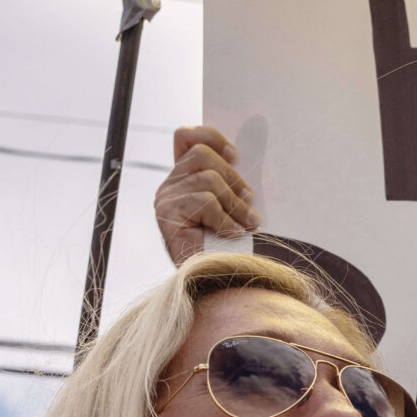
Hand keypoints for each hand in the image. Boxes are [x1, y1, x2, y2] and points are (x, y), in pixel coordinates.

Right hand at [154, 126, 258, 265]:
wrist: (210, 280)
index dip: (210, 137)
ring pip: (208, 179)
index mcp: (183, 177)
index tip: (234, 155)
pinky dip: (224, 219)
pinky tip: (232, 233)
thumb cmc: (224, 244)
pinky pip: (205, 202)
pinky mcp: (167, 215)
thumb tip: (243, 161)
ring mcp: (165, 199)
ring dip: (234, 204)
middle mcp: (169, 185)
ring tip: (246, 223)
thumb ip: (228, 182)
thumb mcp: (229, 204)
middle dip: (233, 179)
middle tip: (250, 203)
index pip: (185, 137)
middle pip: (202, 155)